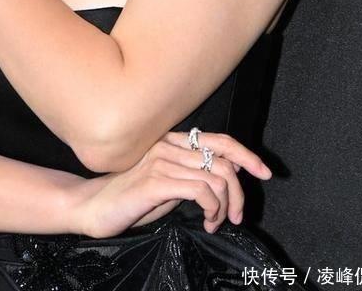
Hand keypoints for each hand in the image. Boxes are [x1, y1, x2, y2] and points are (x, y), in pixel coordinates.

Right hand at [70, 130, 271, 238]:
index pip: (220, 140)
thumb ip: (196, 173)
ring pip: (216, 178)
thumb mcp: (172, 183)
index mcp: (173, 141)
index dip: (247, 155)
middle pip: (224, 162)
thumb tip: (231, 171)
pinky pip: (201, 191)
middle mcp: (169, 145)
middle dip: (239, 194)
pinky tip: (205, 222)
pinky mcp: (155, 181)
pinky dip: (212, 210)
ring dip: (224, 207)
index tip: (265, 173)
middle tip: (235, 217)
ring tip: (214, 222)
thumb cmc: (135, 198)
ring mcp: (161, 161)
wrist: (96, 208)